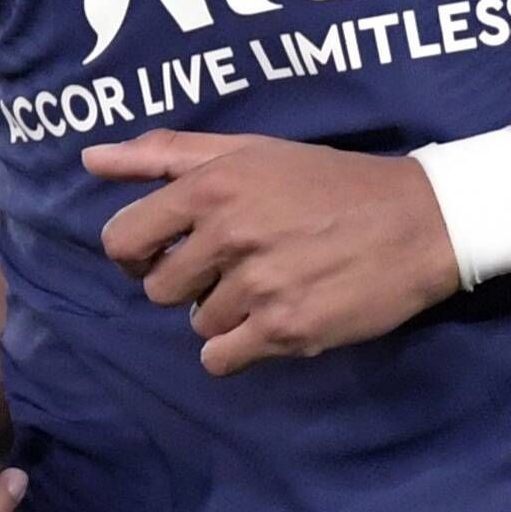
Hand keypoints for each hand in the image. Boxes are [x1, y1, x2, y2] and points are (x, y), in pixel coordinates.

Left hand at [85, 130, 461, 375]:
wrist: (420, 220)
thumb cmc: (331, 181)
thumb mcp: (251, 152)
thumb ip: (166, 153)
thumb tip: (90, 156)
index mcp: (212, 186)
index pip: (122, 238)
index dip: (135, 252)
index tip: (166, 251)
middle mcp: (228, 235)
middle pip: (156, 288)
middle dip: (187, 282)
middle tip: (236, 265)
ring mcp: (257, 287)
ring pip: (195, 324)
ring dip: (223, 313)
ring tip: (271, 285)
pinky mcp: (285, 330)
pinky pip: (221, 360)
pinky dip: (240, 348)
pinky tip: (275, 319)